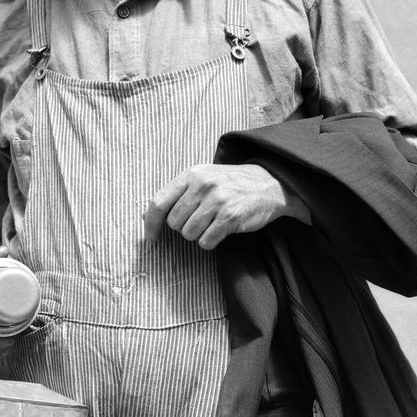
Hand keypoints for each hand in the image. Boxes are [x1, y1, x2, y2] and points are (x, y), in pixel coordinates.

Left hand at [144, 164, 304, 249]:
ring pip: (189, 234)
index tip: (150, 238)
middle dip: (183, 227)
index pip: (158, 202)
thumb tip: (146, 216)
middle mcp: (202, 185)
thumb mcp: (202, 178)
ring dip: (198, 235)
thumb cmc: (231, 183)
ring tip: (212, 222)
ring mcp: (217, 200)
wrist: (270, 182)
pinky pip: (206, 241)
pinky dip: (211, 241)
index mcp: (191, 174)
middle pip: (174, 222)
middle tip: (200, 219)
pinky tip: (221, 229)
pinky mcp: (230, 216)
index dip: (150, 224)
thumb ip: (176, 194)